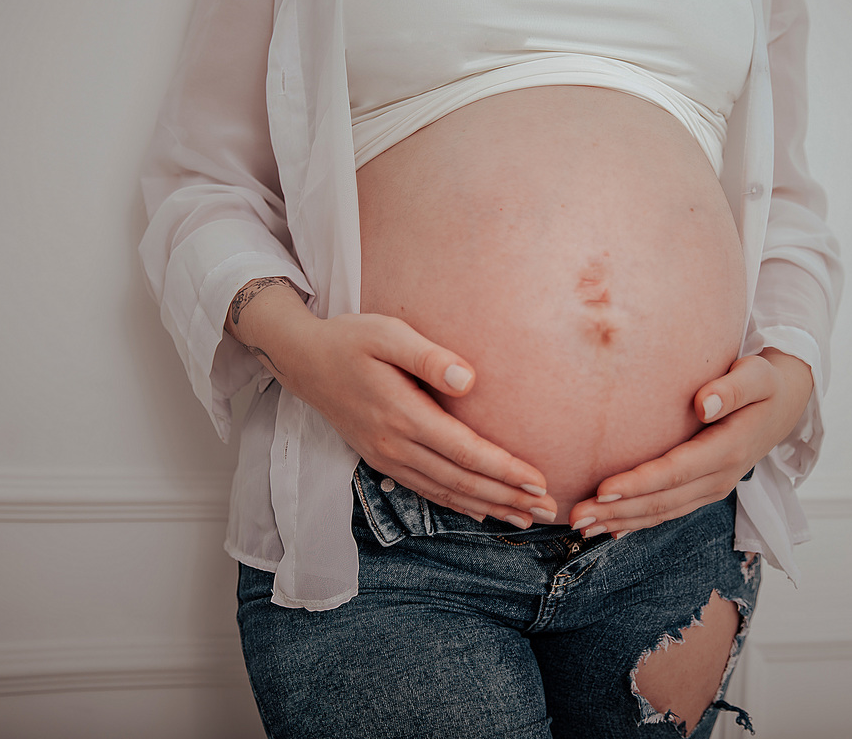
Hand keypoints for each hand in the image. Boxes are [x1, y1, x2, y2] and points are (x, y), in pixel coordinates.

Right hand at [226, 280, 556, 526]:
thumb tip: (470, 381)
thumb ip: (429, 357)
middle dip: (508, 498)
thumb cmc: (350, 339)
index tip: (539, 481)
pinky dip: (457, 504)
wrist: (302, 359)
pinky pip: (426, 490)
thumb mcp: (388, 334)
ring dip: (489, 507)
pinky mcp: (381, 458)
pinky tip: (481, 511)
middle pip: (462, 481)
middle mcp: (395, 444)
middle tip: (549, 509)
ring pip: (446, 492)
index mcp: (403, 415)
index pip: (466, 452)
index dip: (505, 470)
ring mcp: (386, 456)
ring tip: (526, 518)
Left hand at [567, 348, 813, 537]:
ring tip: (582, 527)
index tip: (603, 490)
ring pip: (663, 512)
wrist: (785, 404)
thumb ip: (733, 388)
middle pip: (663, 500)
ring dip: (622, 522)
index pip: (676, 471)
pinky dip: (638, 522)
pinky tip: (610, 529)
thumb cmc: (764, 382)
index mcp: (729, 449)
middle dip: (618, 511)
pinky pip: (669, 511)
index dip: (639, 483)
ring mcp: (713, 488)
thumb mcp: (757, 374)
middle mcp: (721, 476)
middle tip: (576, 516)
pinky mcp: (705, 490)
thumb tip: (703, 402)